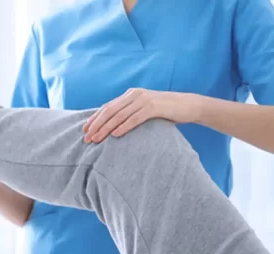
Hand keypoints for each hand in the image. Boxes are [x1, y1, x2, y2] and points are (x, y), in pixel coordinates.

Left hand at [82, 89, 201, 142]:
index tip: (84, 131)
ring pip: (119, 115)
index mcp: (131, 95)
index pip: (107, 107)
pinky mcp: (154, 107)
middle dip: (96, 125)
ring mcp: (144, 100)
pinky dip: (124, 126)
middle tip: (86, 138)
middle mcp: (135, 95)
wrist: (189, 106)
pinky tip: (115, 135)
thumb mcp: (145, 110)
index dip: (94, 119)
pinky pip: (135, 118)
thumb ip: (131, 114)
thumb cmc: (166, 111)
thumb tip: (114, 127)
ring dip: (106, 128)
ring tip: (96, 139)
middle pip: (110, 110)